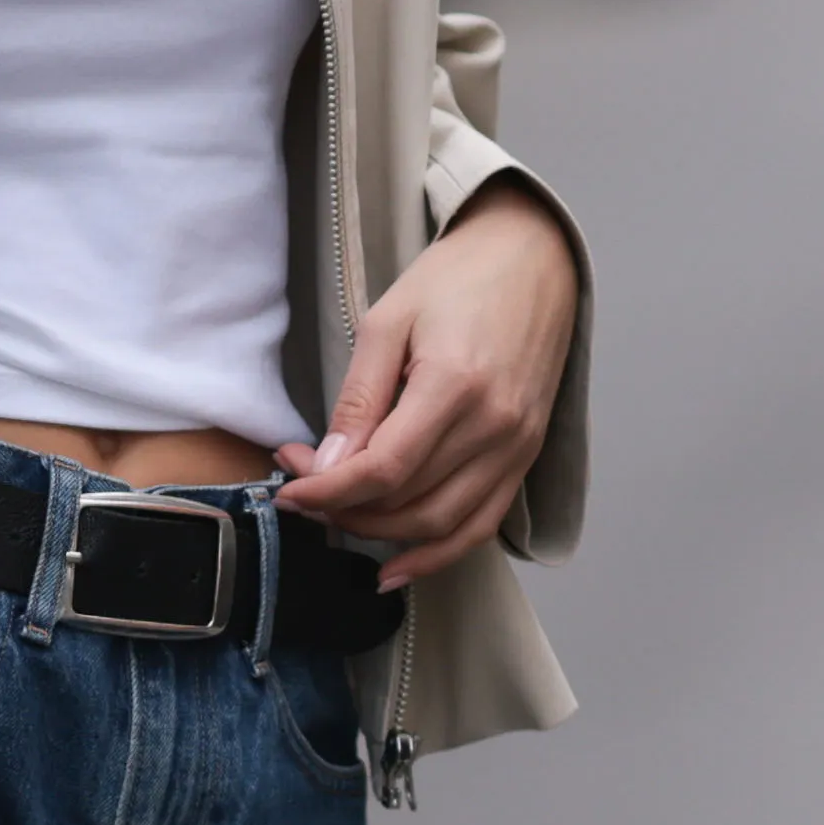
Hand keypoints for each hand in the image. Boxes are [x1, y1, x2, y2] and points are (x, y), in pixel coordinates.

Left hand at [278, 190, 578, 585]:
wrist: (533, 260)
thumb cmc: (459, 279)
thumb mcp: (388, 321)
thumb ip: (358, 399)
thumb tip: (328, 466)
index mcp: (456, 385)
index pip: (383, 469)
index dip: (328, 491)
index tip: (290, 490)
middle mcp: (495, 426)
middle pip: (408, 502)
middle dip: (344, 508)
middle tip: (305, 487)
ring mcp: (517, 447)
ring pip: (442, 525)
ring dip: (383, 534)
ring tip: (340, 516)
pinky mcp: (526, 456)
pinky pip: (482, 525)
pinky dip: (439, 553)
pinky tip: (398, 565)